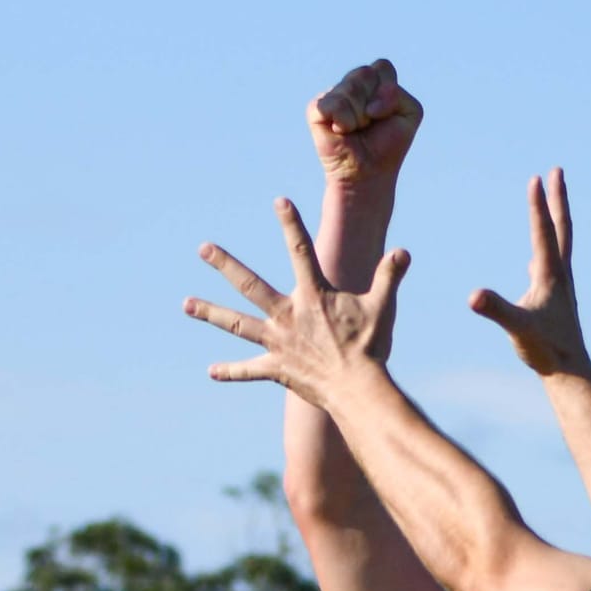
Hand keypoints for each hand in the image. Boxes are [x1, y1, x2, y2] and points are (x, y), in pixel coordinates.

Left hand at [185, 198, 406, 397]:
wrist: (357, 390)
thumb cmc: (369, 349)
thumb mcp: (381, 308)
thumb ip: (389, 277)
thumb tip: (403, 252)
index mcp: (313, 296)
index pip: (300, 251)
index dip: (291, 224)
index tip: (279, 200)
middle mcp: (288, 315)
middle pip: (250, 285)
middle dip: (225, 265)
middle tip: (203, 248)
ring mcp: (278, 342)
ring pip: (237, 324)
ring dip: (211, 313)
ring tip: (186, 304)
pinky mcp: (277, 369)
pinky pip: (250, 371)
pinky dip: (231, 371)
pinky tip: (211, 371)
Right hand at [307, 58, 421, 190]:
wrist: (368, 174)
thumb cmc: (388, 145)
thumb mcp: (410, 114)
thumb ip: (399, 95)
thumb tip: (369, 102)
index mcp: (374, 81)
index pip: (382, 67)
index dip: (388, 93)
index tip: (386, 116)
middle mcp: (351, 84)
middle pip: (365, 74)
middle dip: (374, 104)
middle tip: (370, 124)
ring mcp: (332, 94)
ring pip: (349, 88)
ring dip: (360, 117)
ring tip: (356, 130)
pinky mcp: (316, 108)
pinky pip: (332, 104)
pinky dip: (343, 121)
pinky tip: (341, 132)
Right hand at [468, 169, 590, 379]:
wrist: (571, 373)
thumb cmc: (546, 351)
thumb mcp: (517, 328)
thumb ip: (496, 310)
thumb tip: (473, 297)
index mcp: (550, 275)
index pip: (543, 232)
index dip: (538, 205)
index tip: (536, 177)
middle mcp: (560, 276)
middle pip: (560, 229)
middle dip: (557, 199)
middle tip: (557, 171)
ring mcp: (560, 288)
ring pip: (558, 246)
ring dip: (554, 222)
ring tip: (550, 205)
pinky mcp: (556, 302)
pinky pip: (550, 270)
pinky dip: (544, 256)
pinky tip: (534, 262)